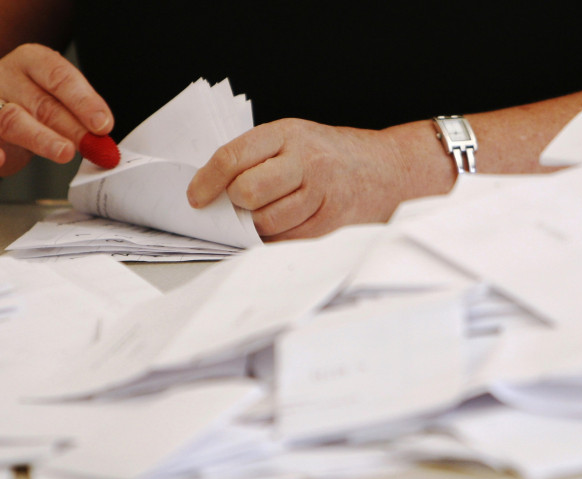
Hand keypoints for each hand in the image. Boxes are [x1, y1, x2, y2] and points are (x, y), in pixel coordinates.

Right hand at [0, 43, 112, 177]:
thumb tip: (103, 137)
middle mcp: (5, 77)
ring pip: (13, 121)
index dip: (84, 101)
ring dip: (42, 138)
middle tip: (91, 144)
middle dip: (71, 126)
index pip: (59, 76)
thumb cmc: (28, 105)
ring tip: (64, 152)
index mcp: (31, 61)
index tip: (103, 124)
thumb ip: (79, 115)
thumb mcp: (56, 101)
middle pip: (41, 103)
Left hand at [187, 118, 414, 240]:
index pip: (233, 157)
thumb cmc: (328, 155)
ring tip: (270, 212)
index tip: (196, 197)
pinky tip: (287, 223)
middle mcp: (305, 161)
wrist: (385, 169)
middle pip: (248, 193)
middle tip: (243, 204)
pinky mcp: (331, 223)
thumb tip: (211, 192)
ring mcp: (321, 193)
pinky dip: (277, 238)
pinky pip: (287, 241)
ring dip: (257, 225)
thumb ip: (254, 158)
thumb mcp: (292, 139)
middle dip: (237, 204)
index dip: (207, 181)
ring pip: (266, 222)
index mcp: (286, 134)